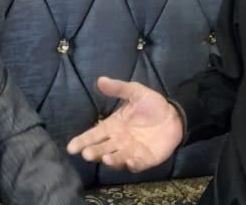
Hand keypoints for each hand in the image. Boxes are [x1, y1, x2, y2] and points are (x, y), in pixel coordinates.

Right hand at [65, 77, 183, 171]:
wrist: (174, 115)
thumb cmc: (151, 105)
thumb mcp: (135, 92)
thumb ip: (118, 88)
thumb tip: (100, 80)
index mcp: (112, 126)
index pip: (93, 135)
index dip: (82, 141)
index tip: (71, 148)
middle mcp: (118, 142)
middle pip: (102, 149)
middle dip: (94, 152)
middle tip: (87, 154)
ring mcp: (131, 152)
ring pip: (117, 159)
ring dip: (111, 161)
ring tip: (106, 159)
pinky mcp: (146, 159)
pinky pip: (138, 165)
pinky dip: (133, 165)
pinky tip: (130, 162)